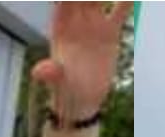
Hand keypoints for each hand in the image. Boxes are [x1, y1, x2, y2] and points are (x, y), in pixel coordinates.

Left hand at [32, 2, 132, 123]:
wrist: (82, 99)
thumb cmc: (65, 90)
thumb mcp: (58, 82)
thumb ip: (50, 73)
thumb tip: (39, 72)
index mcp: (60, 25)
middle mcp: (76, 20)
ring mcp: (93, 23)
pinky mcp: (110, 31)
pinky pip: (119, 10)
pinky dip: (126, 1)